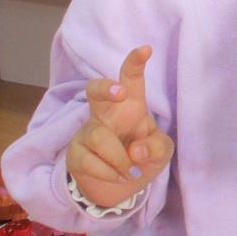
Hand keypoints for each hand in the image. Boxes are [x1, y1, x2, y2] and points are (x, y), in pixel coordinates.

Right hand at [66, 46, 173, 207]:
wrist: (120, 185)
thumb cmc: (143, 155)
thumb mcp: (160, 152)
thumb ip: (156, 148)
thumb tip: (134, 151)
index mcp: (131, 104)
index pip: (131, 78)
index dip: (136, 62)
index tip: (146, 49)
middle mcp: (107, 112)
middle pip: (94, 90)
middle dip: (104, 88)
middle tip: (120, 93)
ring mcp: (88, 130)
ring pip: (99, 137)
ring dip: (119, 159)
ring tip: (130, 171)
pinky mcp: (76, 152)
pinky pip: (89, 161)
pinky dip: (109, 174)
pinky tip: (118, 176)